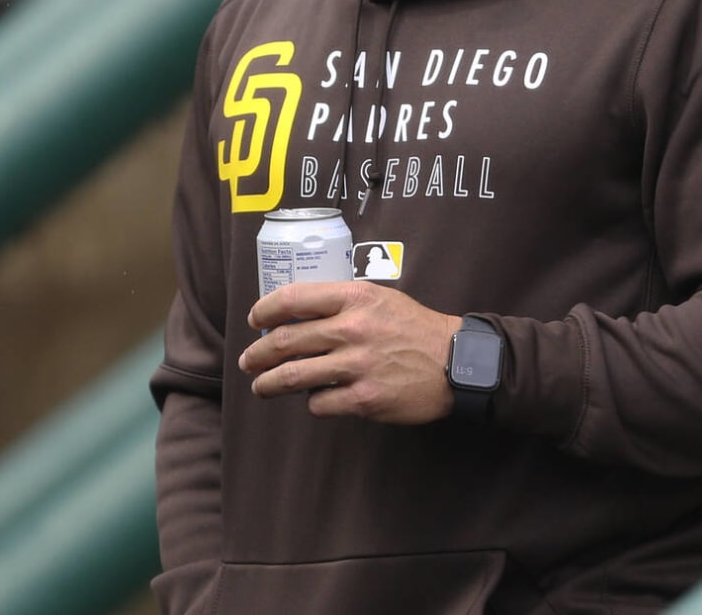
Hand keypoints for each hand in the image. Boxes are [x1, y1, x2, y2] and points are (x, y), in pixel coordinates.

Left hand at [238, 281, 462, 423]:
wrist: (454, 362)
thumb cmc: (413, 327)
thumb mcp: (379, 298)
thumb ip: (341, 303)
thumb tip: (296, 316)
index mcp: (354, 298)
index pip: (294, 298)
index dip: (266, 310)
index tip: (255, 320)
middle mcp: (352, 329)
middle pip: (286, 341)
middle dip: (258, 354)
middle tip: (247, 361)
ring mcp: (357, 366)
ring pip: (293, 376)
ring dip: (269, 384)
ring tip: (261, 387)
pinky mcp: (365, 399)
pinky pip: (319, 403)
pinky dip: (312, 402)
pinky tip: (315, 398)